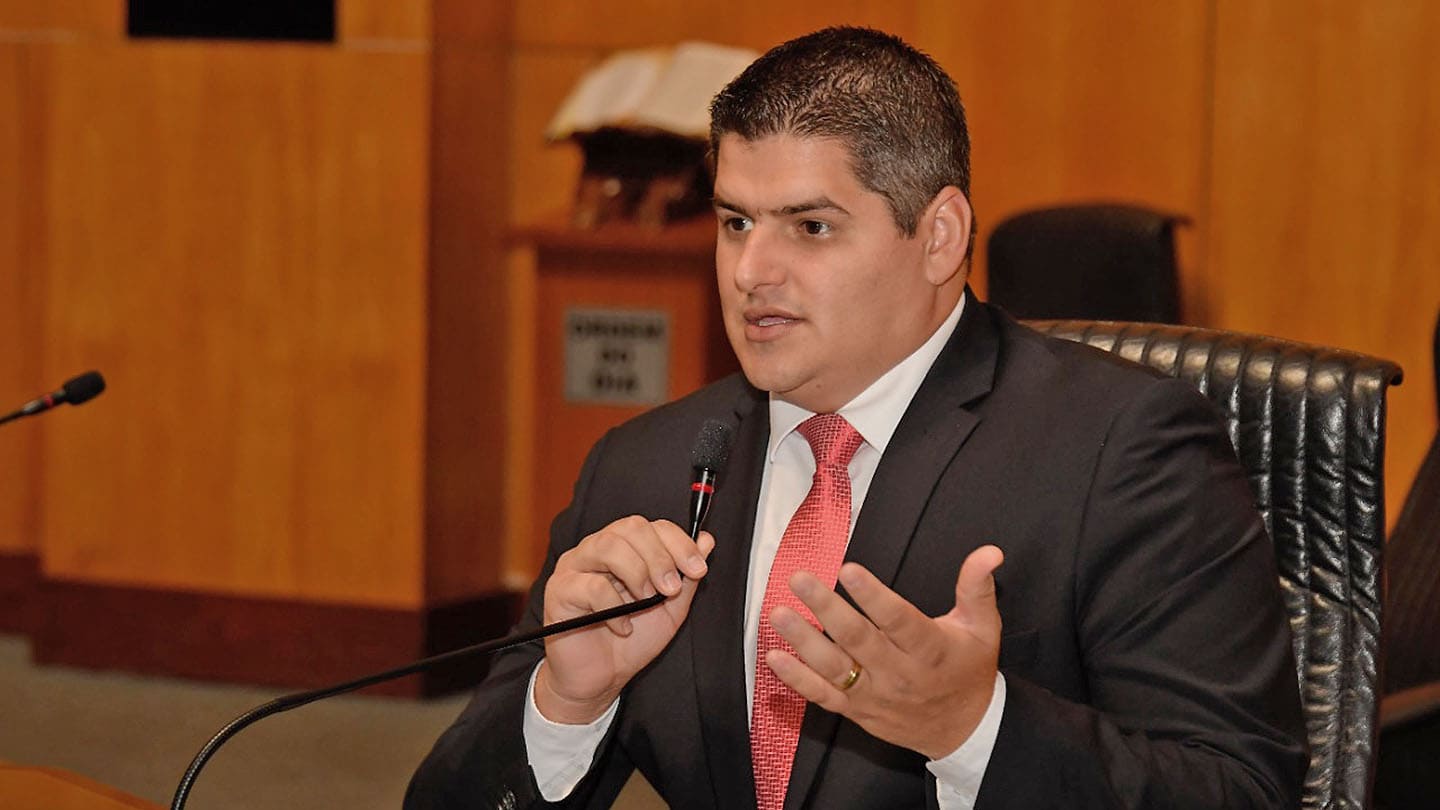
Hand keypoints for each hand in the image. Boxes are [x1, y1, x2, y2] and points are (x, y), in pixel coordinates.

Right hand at [535, 516, 713, 723]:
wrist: (602, 678)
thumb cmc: (631, 641)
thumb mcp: (670, 608)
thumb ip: (686, 575)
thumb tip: (706, 540)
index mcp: (625, 548)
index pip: (652, 526)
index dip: (678, 543)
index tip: (697, 568)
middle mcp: (597, 550)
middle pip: (630, 527)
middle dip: (660, 557)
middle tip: (670, 588)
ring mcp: (575, 567)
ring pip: (609, 546)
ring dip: (638, 574)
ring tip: (645, 601)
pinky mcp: (559, 591)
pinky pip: (590, 586)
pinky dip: (614, 608)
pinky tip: (622, 627)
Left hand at [764, 545, 1003, 758]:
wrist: (964, 731)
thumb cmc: (970, 670)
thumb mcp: (983, 627)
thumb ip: (978, 587)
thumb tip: (989, 551)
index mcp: (931, 649)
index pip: (899, 620)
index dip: (873, 596)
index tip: (848, 569)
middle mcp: (900, 674)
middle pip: (859, 640)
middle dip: (826, 608)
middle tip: (799, 579)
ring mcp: (875, 694)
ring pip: (835, 668)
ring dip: (803, 641)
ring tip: (779, 613)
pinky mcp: (857, 710)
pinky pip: (823, 697)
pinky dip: (798, 679)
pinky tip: (774, 658)